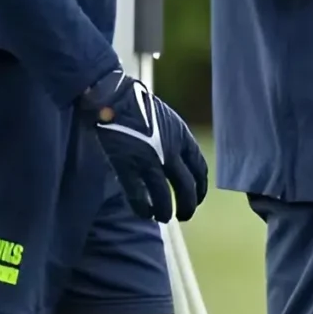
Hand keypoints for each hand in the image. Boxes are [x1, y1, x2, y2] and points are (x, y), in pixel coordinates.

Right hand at [78, 65, 207, 223]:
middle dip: (188, 204)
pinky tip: (144, 213)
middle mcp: (170, 151)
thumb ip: (171, 138)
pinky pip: (139, 195)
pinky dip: (143, 208)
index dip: (200, 186)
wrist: (111, 96)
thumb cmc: (135, 103)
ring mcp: (149, 160)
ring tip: (163, 217)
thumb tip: (172, 158)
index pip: (199, 168)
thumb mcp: (164, 117)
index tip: (197, 196)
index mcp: (181, 136)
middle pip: (187, 186)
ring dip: (166, 211)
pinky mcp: (127, 167)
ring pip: (164, 196)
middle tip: (185, 214)